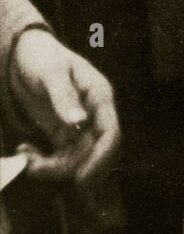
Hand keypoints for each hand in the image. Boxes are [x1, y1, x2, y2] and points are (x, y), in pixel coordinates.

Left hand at [9, 29, 119, 183]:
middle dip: (67, 167)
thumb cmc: (42, 57)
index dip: (101, 157)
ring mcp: (78, 125)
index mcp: (99, 96)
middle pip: (93, 152)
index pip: (110, 132)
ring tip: (24, 157)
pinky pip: (59, 156)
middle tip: (34, 169)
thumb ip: (64, 96)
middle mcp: (93, 114)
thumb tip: (79, 123)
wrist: (27, 54)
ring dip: (50, 167)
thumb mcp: (51, 73)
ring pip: (75, 159)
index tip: (81, 178)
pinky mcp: (62, 132)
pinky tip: (24, 151)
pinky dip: (43, 161)